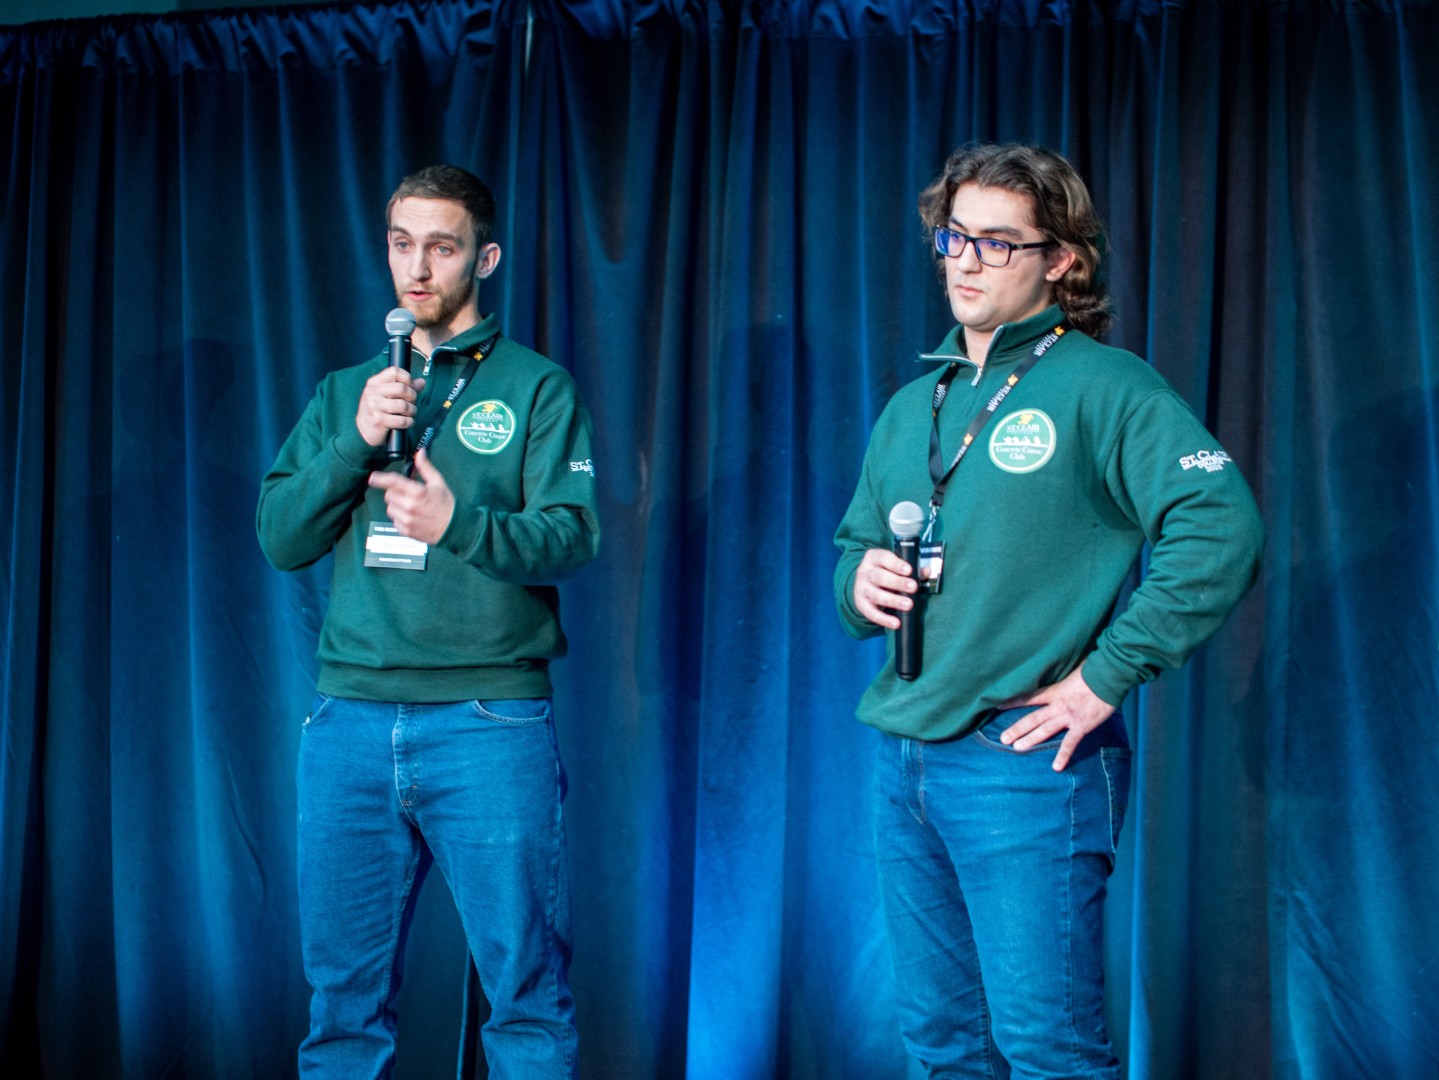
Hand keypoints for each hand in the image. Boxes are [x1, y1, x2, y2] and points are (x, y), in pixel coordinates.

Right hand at [356, 368, 426, 446]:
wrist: (362, 430)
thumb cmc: (377, 410)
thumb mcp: (386, 395)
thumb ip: (405, 387)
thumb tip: (421, 382)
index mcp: (374, 383)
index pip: (394, 371)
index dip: (408, 378)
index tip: (411, 386)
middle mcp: (372, 392)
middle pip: (401, 388)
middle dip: (412, 396)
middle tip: (412, 403)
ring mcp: (374, 406)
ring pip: (403, 405)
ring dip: (412, 411)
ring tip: (409, 414)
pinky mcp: (378, 421)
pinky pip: (402, 420)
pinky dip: (409, 422)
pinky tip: (407, 422)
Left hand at [367, 448, 454, 543]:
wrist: (454, 527)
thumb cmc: (446, 504)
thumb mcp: (438, 482)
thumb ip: (425, 467)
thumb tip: (419, 453)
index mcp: (418, 492)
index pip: (393, 482)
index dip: (380, 478)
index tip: (372, 477)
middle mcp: (410, 506)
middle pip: (389, 495)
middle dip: (395, 492)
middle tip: (408, 494)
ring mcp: (407, 520)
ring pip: (390, 508)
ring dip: (396, 505)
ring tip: (410, 506)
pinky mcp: (406, 531)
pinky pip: (394, 521)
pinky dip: (399, 518)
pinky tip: (412, 516)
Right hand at [852, 547, 917, 629]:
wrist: (863, 582)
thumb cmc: (885, 571)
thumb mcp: (895, 566)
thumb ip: (913, 569)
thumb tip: (926, 571)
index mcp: (874, 558)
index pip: (883, 558)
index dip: (896, 564)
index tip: (909, 570)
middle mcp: (865, 572)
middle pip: (879, 577)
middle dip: (897, 582)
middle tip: (913, 587)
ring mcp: (861, 588)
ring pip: (875, 594)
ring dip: (893, 600)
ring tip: (908, 605)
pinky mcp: (861, 604)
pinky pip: (871, 613)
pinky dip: (883, 619)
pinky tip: (896, 623)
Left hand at [997, 664, 1115, 771]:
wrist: (1109, 676)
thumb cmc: (1092, 669)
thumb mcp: (1071, 669)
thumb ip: (1061, 675)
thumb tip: (1053, 666)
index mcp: (1054, 691)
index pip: (1028, 696)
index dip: (1012, 701)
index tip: (997, 706)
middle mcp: (1057, 705)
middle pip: (1032, 718)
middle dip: (1016, 729)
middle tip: (1003, 739)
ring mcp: (1068, 716)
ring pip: (1045, 731)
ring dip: (1030, 740)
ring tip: (1016, 748)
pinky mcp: (1082, 726)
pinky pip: (1070, 743)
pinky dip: (1063, 755)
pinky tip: (1056, 767)